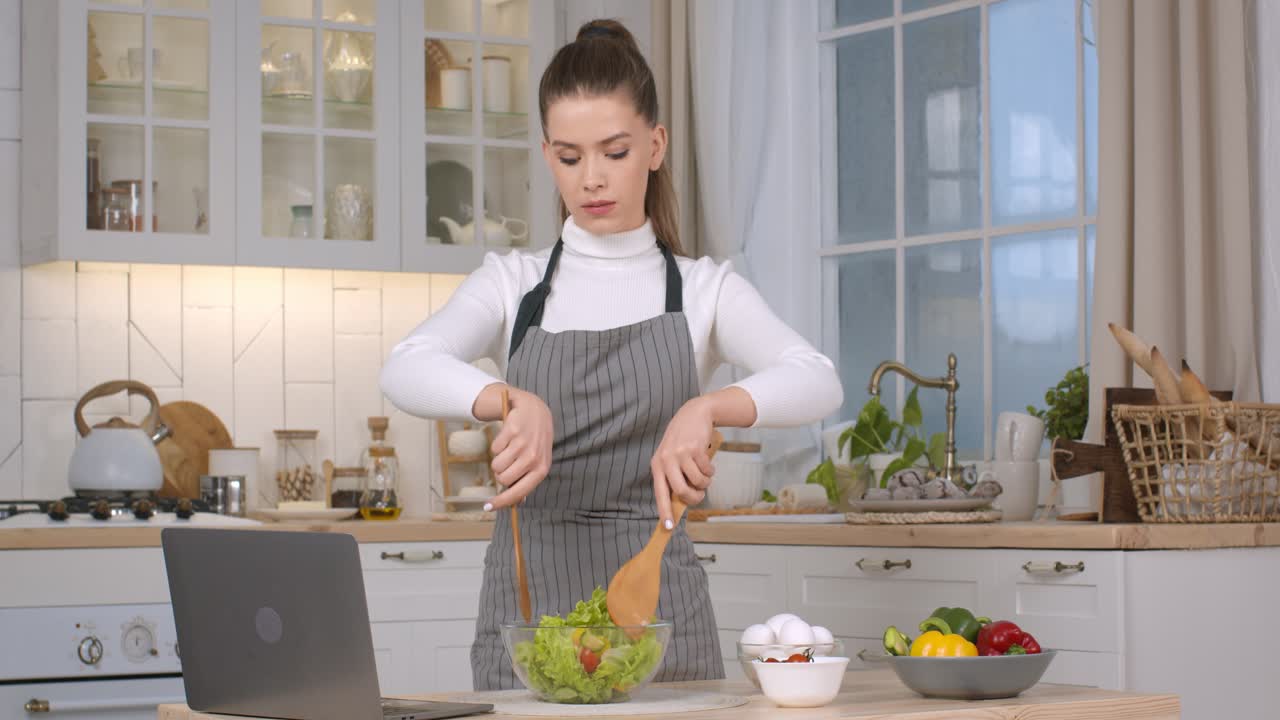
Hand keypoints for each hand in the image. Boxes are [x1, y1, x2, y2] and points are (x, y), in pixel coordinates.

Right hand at [484, 387, 553, 510]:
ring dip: (498, 460)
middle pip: (502, 479)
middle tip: (508, 463)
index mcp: (541, 470)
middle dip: (500, 474)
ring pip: (496, 465)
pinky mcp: (512, 431)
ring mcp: (523, 444)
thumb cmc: (536, 441)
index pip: (518, 492)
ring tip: (509, 450)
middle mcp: (534, 458)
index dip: (501, 502)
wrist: (536, 412)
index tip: (487, 507)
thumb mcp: (538, 462)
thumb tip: (516, 503)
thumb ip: (527, 482)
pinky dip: (498, 445)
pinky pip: (494, 449)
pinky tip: (508, 438)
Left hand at [651, 397, 716, 527]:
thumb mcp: (671, 457)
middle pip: (681, 491)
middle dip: (694, 498)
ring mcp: (680, 454)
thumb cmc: (683, 440)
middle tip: (700, 495)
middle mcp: (666, 460)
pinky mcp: (695, 448)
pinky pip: (707, 470)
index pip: (659, 492)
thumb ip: (673, 476)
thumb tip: (680, 502)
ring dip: (705, 482)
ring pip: (697, 481)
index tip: (668, 527)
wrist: (695, 414)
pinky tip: (707, 462)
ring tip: (705, 474)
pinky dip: (710, 470)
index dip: (664, 511)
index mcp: (657, 465)